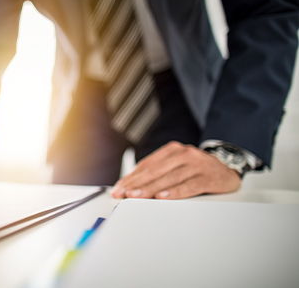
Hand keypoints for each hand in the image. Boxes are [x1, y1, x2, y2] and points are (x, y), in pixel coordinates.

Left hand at [110, 141, 240, 199]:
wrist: (228, 167)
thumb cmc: (196, 169)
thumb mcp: (176, 165)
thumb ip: (157, 173)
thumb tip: (131, 186)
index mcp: (172, 150)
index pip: (146, 165)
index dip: (131, 178)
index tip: (118, 189)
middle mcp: (184, 154)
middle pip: (155, 171)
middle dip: (136, 184)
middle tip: (123, 194)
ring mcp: (197, 164)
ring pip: (169, 178)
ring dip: (150, 189)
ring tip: (136, 196)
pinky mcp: (209, 177)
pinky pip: (189, 185)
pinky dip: (175, 192)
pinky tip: (163, 197)